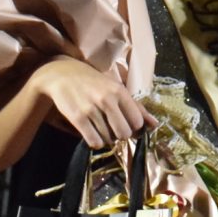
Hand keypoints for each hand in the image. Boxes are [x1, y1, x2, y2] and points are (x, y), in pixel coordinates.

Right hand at [32, 57, 147, 149]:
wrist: (62, 74)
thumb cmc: (94, 83)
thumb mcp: (117, 89)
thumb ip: (136, 107)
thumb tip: (155, 125)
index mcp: (120, 92)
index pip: (137, 122)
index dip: (134, 128)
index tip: (127, 125)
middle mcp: (107, 100)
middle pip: (124, 133)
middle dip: (121, 135)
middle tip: (114, 129)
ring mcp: (91, 109)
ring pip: (108, 139)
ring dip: (107, 139)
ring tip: (101, 128)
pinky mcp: (77, 118)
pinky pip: (94, 141)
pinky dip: (95, 142)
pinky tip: (92, 134)